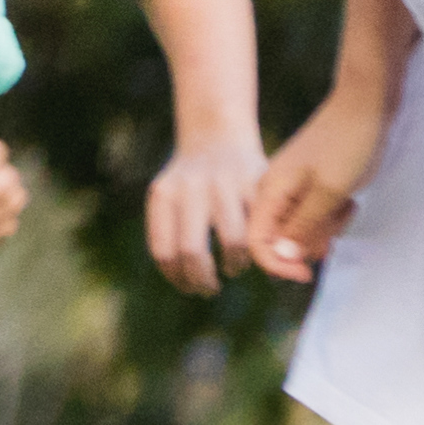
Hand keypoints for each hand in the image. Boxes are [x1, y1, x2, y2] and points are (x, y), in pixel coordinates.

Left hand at [136, 142, 255, 293]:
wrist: (217, 136)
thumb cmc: (191, 183)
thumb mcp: (170, 198)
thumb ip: (172, 234)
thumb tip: (190, 285)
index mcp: (163, 194)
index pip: (164, 251)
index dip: (177, 278)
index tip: (188, 288)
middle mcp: (190, 187)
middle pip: (192, 252)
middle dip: (202, 280)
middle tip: (209, 288)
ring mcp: (224, 183)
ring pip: (232, 242)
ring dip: (234, 264)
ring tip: (233, 267)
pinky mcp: (255, 181)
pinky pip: (260, 227)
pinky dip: (259, 246)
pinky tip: (254, 250)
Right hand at [228, 92, 386, 280]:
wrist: (367, 103)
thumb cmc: (347, 142)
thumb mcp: (329, 192)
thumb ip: (304, 228)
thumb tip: (282, 260)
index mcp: (270, 192)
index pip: (259, 244)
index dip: (279, 265)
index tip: (309, 273)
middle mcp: (277, 193)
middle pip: (284, 241)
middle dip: (312, 242)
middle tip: (337, 220)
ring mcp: (296, 190)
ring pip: (304, 231)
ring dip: (328, 229)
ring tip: (346, 205)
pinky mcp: (314, 187)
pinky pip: (318, 218)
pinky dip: (334, 217)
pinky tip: (349, 200)